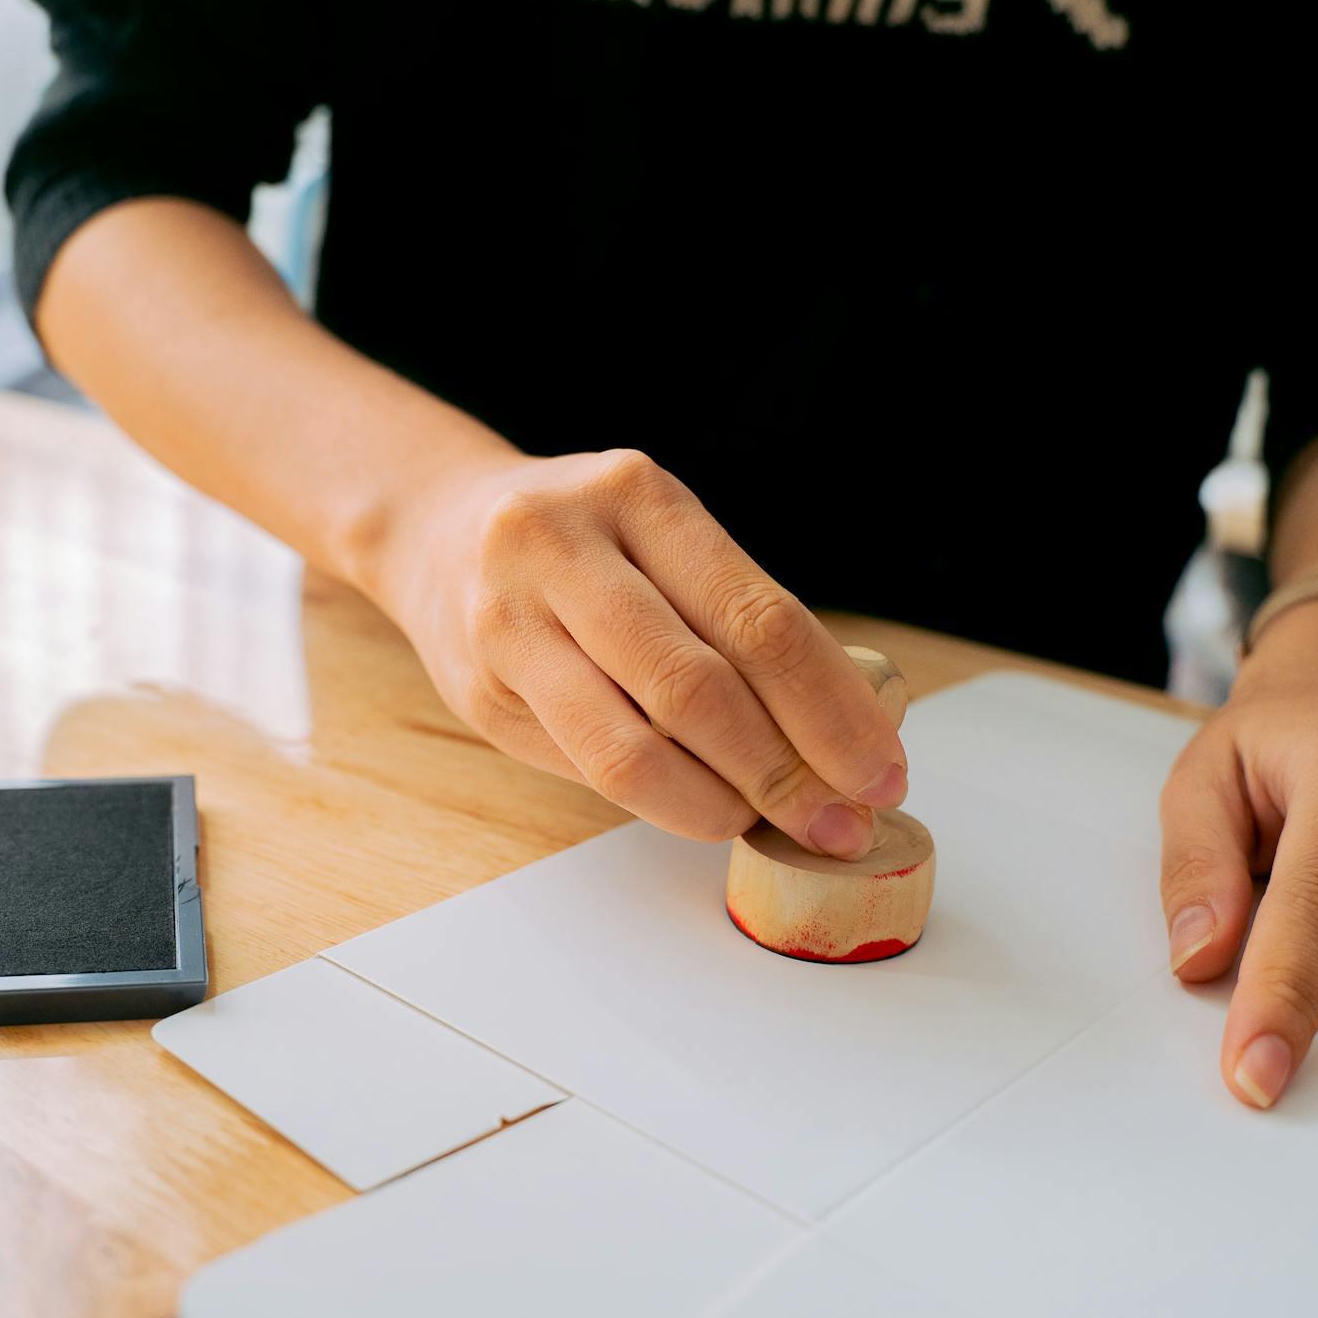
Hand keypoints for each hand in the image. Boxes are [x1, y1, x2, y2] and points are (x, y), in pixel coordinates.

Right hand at [366, 446, 906, 855]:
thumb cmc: (587, 544)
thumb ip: (734, 616)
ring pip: (631, 746)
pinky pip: (588, 767)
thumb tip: (841, 736)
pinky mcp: (480, 693)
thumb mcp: (661, 536)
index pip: (754, 617)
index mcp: (636, 496)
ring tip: (766, 818)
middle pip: (694, 687)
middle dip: (784, 771)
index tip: (880, 770)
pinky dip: (660, 800)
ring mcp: (509, 623)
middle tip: (840, 822)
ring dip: (718, 802)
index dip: (828, 708)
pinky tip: (701, 804)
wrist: (438, 529)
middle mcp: (560, 548)